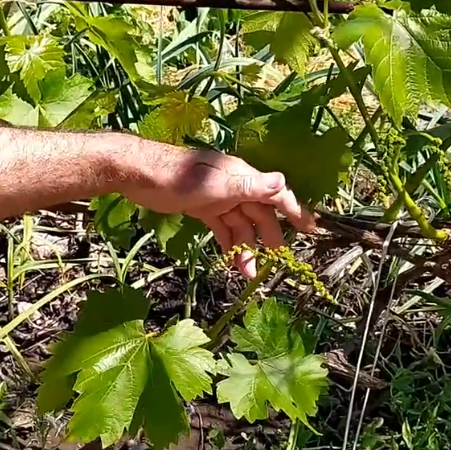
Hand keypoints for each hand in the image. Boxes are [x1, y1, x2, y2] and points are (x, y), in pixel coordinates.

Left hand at [121, 144, 315, 277]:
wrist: (139, 174)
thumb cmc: (179, 177)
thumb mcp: (218, 186)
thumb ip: (251, 187)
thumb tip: (283, 181)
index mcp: (243, 177)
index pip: (276, 195)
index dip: (295, 211)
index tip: (311, 229)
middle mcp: (235, 186)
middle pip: (260, 214)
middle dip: (270, 239)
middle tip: (278, 263)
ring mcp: (218, 197)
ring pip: (240, 225)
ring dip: (246, 248)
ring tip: (249, 275)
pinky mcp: (202, 207)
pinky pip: (222, 228)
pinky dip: (228, 244)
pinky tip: (231, 261)